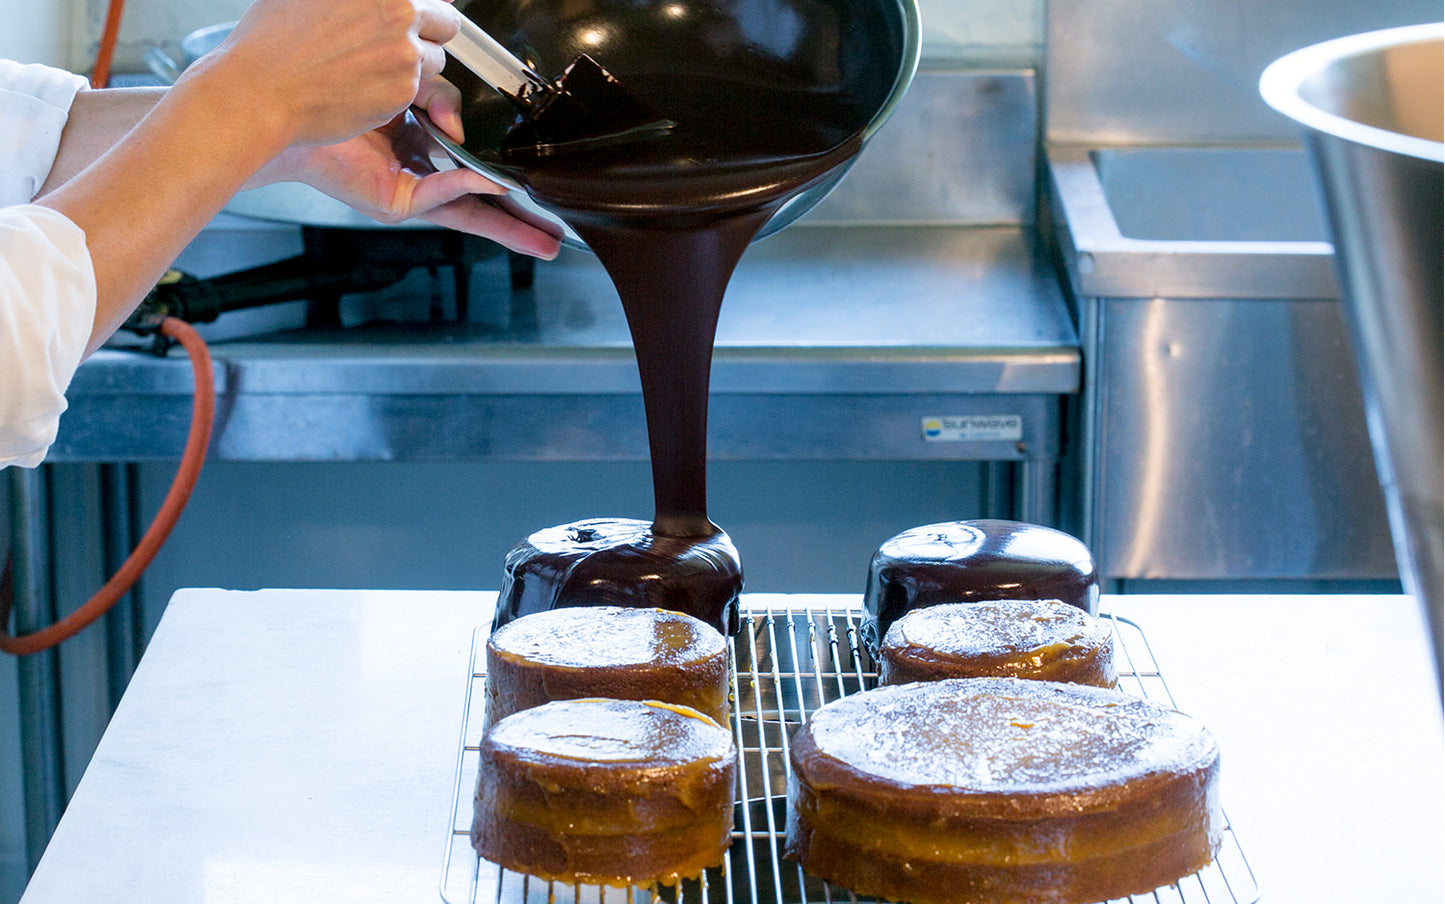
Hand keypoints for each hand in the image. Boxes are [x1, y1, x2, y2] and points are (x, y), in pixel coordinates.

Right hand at [187, 0, 462, 147]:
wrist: (259, 90)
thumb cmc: (274, 41)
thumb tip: (403, 1)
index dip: (424, 8)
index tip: (414, 17)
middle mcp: (399, 8)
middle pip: (447, 22)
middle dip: (428, 35)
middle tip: (393, 47)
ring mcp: (405, 48)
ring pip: (435, 60)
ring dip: (414, 67)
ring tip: (367, 70)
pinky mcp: (404, 86)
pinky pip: (420, 90)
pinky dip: (399, 93)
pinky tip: (362, 89)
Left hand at [260, 79, 561, 259]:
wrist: (276, 104)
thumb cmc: (325, 85)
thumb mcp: (400, 80)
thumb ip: (438, 94)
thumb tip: (461, 124)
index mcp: (422, 131)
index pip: (476, 151)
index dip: (508, 164)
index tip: (539, 176)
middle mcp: (419, 163)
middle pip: (481, 194)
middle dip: (521, 217)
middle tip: (555, 234)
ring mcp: (409, 186)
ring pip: (469, 208)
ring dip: (510, 225)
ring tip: (545, 237)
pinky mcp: (395, 201)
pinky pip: (441, 193)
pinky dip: (466, 187)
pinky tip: (490, 182)